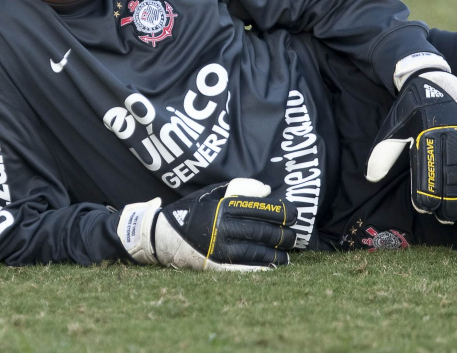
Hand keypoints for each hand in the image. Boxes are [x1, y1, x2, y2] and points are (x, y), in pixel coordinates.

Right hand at [119, 178, 297, 270]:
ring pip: (256, 252)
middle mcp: (222, 228)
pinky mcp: (215, 265)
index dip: (281, 212)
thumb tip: (267, 191)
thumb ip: (239, 189)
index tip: (295, 213)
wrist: (161, 235)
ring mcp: (219, 249)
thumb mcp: (212, 192)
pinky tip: (272, 266)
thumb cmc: (192, 210)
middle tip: (294, 236)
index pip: (260, 209)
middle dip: (283, 234)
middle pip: (262, 231)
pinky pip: (244, 268)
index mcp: (223, 207)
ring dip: (276, 253)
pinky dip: (261, 268)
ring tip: (287, 254)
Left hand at [365, 70, 456, 222]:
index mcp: (425, 137)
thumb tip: (372, 178)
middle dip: (449, 202)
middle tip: (446, 219)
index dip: (426, 194)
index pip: (428, 175)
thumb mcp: (391, 128)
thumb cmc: (408, 109)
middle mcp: (446, 137)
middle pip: (451, 178)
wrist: (429, 80)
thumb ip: (382, 153)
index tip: (424, 208)